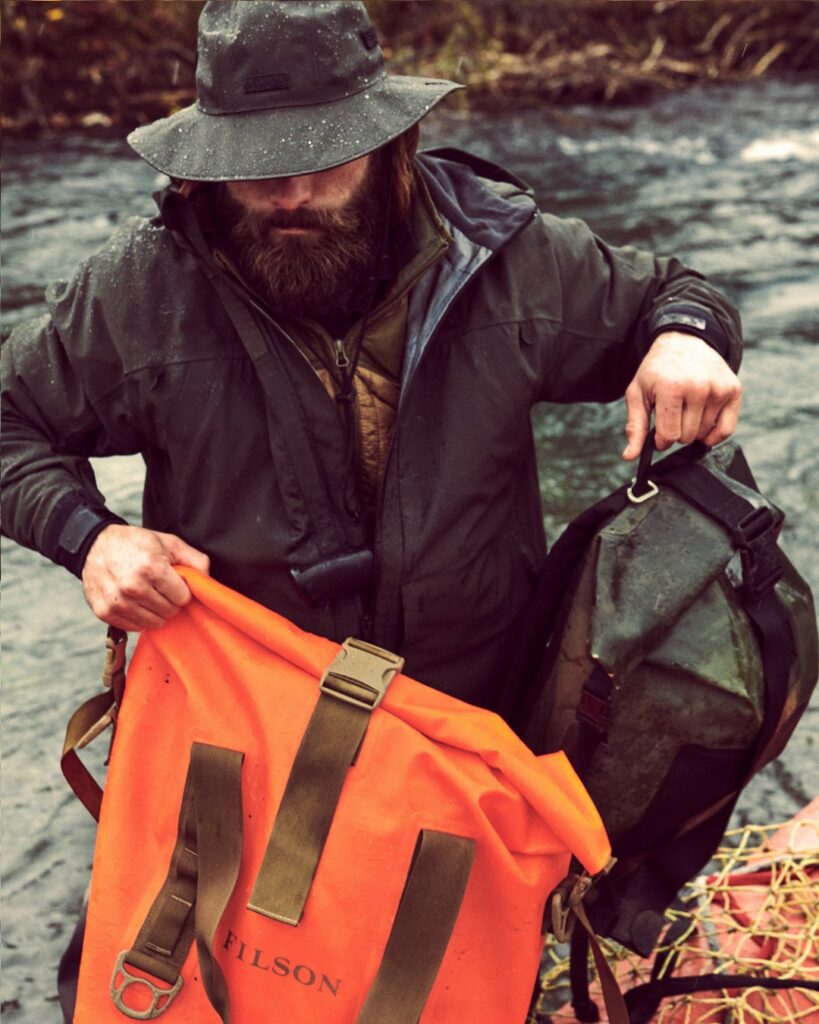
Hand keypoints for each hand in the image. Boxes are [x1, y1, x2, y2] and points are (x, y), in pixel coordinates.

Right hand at [82, 524, 209, 629]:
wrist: (95, 545)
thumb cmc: (137, 544)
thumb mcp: (169, 543)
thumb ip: (195, 561)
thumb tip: (208, 582)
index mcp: (151, 568)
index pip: (182, 598)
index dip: (181, 591)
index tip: (173, 583)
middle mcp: (133, 587)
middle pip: (169, 611)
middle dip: (169, 601)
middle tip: (160, 588)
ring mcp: (117, 602)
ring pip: (154, 623)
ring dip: (155, 611)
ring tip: (148, 594)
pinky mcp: (105, 612)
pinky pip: (135, 627)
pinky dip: (139, 618)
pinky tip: (135, 601)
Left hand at [623, 331, 741, 459]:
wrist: (683, 342)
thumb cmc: (657, 372)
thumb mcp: (637, 394)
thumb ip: (635, 427)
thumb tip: (629, 456)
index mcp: (671, 388)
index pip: (669, 436)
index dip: (660, 440)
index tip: (658, 431)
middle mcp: (699, 388)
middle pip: (687, 437)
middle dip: (676, 432)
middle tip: (672, 414)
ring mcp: (718, 389)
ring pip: (704, 434)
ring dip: (693, 429)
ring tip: (686, 409)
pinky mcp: (733, 390)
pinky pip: (727, 430)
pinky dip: (714, 434)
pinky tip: (703, 424)